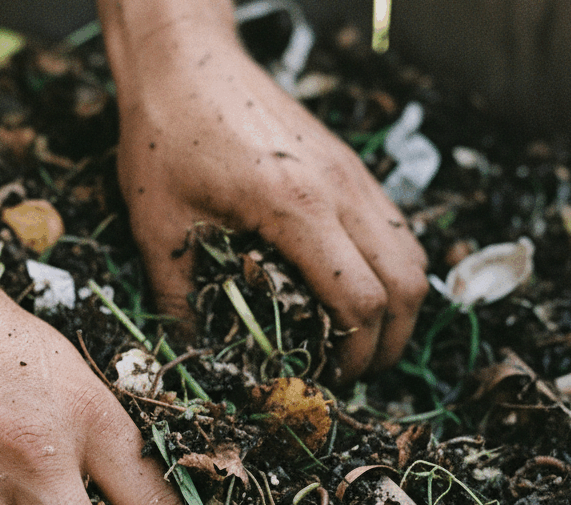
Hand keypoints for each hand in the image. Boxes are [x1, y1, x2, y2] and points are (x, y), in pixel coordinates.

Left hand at [114, 26, 428, 380]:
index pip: (360, 299)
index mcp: (296, 208)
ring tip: (361, 335)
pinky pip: (393, 225)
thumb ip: (177, 296)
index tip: (331, 377)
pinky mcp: (348, 163)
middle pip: (408, 283)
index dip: (356, 351)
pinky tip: (353, 283)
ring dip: (399, 303)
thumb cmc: (165, 135)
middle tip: (353, 370)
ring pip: (412, 252)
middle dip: (391, 340)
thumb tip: (190, 351)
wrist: (183, 60)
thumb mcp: (158, 224)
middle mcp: (341, 189)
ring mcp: (352, 172)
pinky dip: (390, 267)